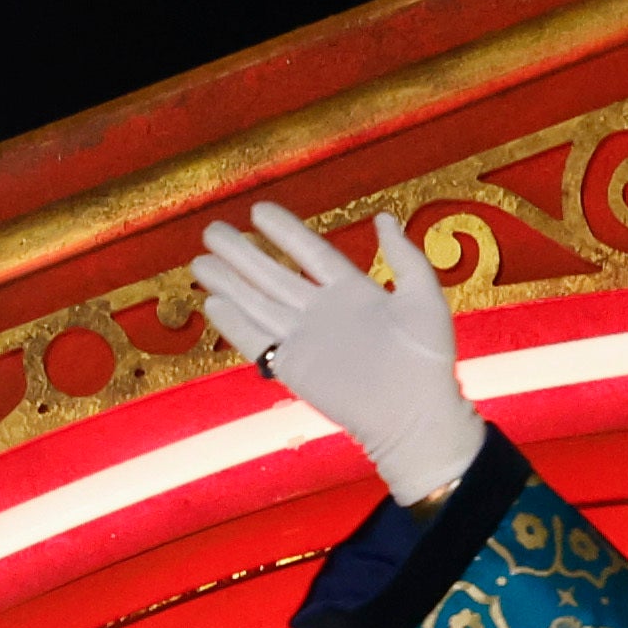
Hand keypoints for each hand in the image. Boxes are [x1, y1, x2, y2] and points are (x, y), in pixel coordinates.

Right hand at [191, 199, 483, 507]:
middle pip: (273, 276)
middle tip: (212, 231)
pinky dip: (234, 324)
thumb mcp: (424, 298)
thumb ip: (404, 258)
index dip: (285, 232)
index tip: (258, 211)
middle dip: (242, 253)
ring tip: (199, 262)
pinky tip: (212, 303)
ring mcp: (305, 340)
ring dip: (228, 283)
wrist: (416, 415)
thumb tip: (385, 219)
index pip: (310, 252)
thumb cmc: (428, 361)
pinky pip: (256, 342)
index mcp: (352, 292)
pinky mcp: (293, 369)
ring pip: (257, 304)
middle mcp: (323, 313)